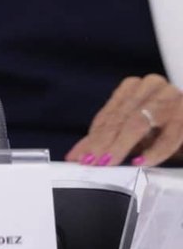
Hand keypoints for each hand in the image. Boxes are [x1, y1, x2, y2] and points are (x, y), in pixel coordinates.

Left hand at [68, 75, 182, 166]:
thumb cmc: (167, 125)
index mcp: (135, 87)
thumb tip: (81, 155)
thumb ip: (111, 139)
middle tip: (90, 161)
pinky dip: (154, 151)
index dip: (91, 137)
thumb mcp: (138, 132)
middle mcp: (152, 87)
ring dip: (120, 145)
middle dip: (102, 142)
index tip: (77, 156)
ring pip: (139, 122)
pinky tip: (141, 162)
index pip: (108, 115)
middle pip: (120, 118)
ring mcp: (172, 98)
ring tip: (107, 161)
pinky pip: (170, 136)